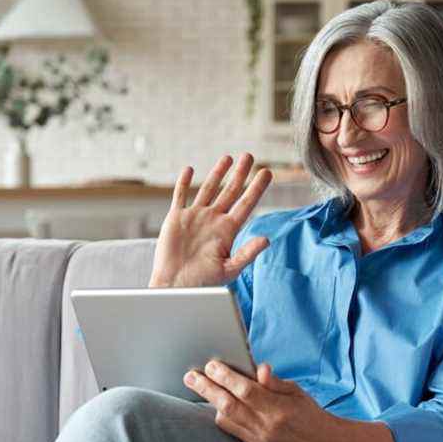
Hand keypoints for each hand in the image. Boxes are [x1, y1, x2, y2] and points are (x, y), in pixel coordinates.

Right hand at [149, 153, 272, 287]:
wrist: (175, 286)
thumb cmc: (203, 282)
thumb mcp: (229, 269)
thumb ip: (247, 253)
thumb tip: (267, 239)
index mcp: (228, 230)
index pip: (246, 204)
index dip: (257, 188)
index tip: (267, 172)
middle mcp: (213, 220)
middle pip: (230, 191)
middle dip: (240, 174)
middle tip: (249, 156)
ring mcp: (195, 217)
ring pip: (208, 189)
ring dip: (217, 173)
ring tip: (227, 158)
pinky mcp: (176, 218)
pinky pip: (180, 196)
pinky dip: (184, 183)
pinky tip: (190, 170)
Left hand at [183, 361, 333, 441]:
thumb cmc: (308, 411)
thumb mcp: (296, 391)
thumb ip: (275, 381)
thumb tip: (259, 368)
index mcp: (279, 409)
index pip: (246, 391)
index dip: (226, 377)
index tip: (211, 364)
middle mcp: (266, 427)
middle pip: (229, 406)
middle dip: (206, 389)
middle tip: (190, 376)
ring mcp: (259, 439)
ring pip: (225, 420)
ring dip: (210, 401)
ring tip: (199, 385)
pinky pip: (231, 430)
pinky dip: (221, 415)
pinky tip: (215, 402)